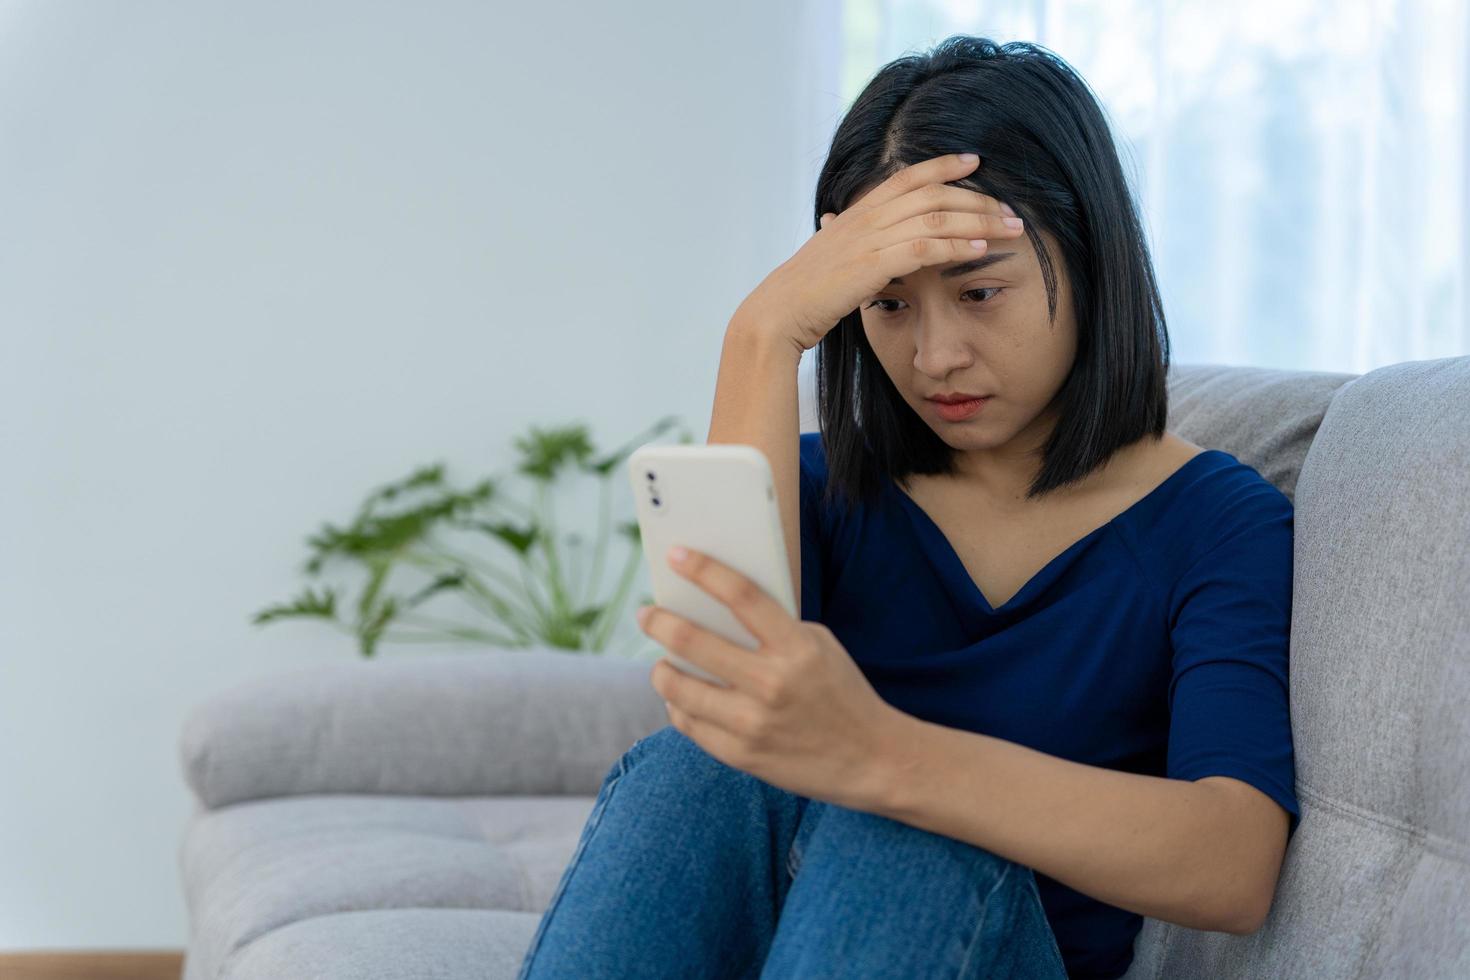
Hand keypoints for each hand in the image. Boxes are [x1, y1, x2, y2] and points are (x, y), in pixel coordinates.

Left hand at [636, 545, 901, 808]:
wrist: (873, 759)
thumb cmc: (840, 692)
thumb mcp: (818, 646)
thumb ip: (772, 629)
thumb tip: (712, 609)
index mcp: (797, 648)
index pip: (742, 596)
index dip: (704, 571)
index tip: (676, 555)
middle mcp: (772, 684)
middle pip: (693, 642)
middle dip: (659, 621)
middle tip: (646, 614)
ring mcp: (753, 723)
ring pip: (678, 688)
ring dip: (661, 669)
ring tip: (661, 662)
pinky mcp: (741, 755)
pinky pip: (689, 723)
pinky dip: (679, 705)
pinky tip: (681, 697)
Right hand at [733, 152, 1024, 352]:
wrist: (777, 314)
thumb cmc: (802, 293)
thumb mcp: (824, 254)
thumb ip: (838, 235)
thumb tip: (834, 220)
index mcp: (856, 213)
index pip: (906, 176)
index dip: (942, 165)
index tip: (975, 162)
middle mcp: (865, 218)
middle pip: (932, 193)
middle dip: (977, 198)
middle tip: (1011, 209)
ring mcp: (868, 239)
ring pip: (935, 217)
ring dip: (979, 220)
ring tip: (1011, 228)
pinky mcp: (871, 265)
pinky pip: (923, 247)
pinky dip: (956, 245)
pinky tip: (980, 249)